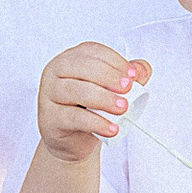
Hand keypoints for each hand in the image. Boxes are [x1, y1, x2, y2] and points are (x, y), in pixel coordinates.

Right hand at [35, 44, 148, 162]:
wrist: (72, 141)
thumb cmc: (89, 110)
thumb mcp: (110, 91)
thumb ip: (127, 77)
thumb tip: (141, 69)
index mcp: (71, 59)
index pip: (92, 51)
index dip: (114, 61)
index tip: (133, 76)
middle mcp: (56, 72)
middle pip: (81, 67)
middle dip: (108, 77)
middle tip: (128, 89)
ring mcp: (49, 94)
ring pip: (75, 90)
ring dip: (103, 98)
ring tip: (122, 108)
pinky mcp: (50, 117)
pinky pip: (73, 117)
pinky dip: (96, 122)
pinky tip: (111, 128)